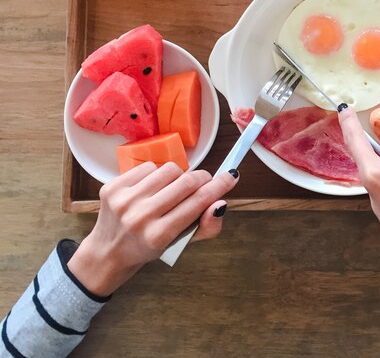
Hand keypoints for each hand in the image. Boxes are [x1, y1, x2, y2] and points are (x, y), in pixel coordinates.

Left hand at [68, 162, 238, 295]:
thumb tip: (221, 203)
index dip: (219, 186)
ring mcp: (124, 200)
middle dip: (202, 179)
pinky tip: (152, 188)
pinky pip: (148, 167)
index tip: (232, 175)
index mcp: (159, 235)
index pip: (199, 202)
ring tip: (173, 190)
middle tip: (204, 183)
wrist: (107, 252)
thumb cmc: (150, 247)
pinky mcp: (112, 187)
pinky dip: (156, 175)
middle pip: (187, 181)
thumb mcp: (181, 244)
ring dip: (178, 177)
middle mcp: (140, 216)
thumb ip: (206, 227)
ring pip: (169, 169)